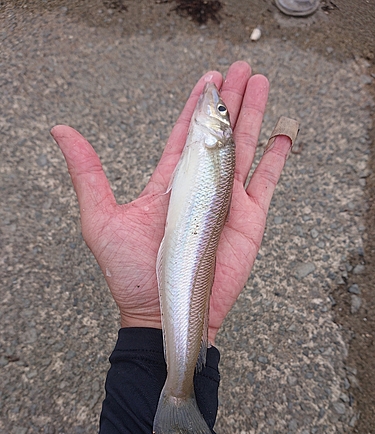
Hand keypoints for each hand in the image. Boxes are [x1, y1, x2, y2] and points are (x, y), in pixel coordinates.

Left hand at [51, 61, 291, 344]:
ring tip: (260, 82)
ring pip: (244, 147)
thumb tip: (61, 132)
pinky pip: (267, 180)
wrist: (163, 311)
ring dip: (253, 115)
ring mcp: (227, 200)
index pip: (183, 135)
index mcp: (168, 183)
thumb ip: (88, 174)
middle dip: (228, 100)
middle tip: (239, 68)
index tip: (206, 80)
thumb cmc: (129, 274)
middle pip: (217, 134)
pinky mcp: (250, 219)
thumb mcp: (100, 220)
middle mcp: (199, 186)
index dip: (194, 107)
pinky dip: (277, 156)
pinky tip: (284, 131)